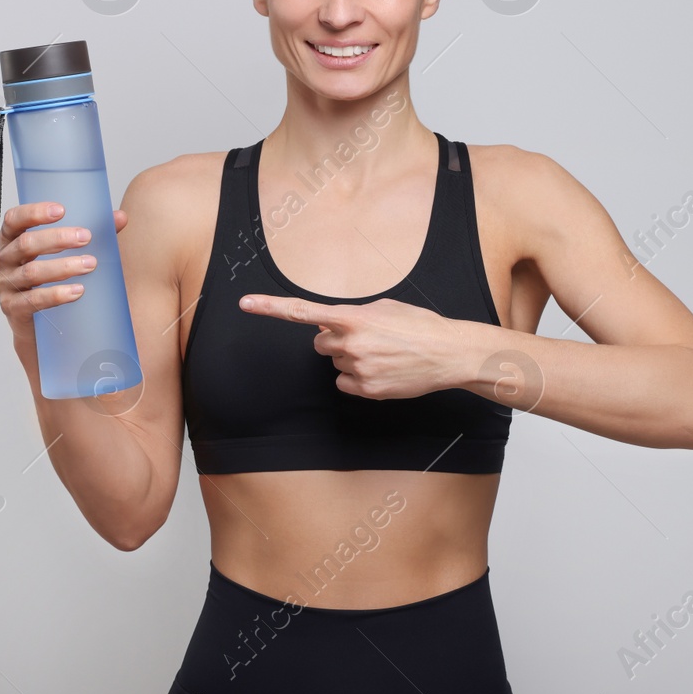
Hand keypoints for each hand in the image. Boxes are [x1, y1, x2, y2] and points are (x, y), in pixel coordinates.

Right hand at [0, 201, 126, 347]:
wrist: (38, 327)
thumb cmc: (51, 280)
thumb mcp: (64, 254)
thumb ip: (89, 235)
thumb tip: (120, 217)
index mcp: (11, 240)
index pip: (14, 219)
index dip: (34, 213)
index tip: (61, 210)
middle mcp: (4, 260)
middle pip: (26, 244)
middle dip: (57, 239)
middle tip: (86, 237)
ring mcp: (6, 286)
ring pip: (32, 272)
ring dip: (63, 266)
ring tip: (90, 264)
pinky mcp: (13, 308)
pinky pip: (33, 300)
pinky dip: (57, 294)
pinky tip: (78, 291)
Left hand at [239, 294, 470, 398]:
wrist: (447, 353)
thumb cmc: (418, 326)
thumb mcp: (385, 307)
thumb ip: (354, 314)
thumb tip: (336, 325)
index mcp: (352, 317)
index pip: (301, 312)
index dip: (270, 307)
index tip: (245, 303)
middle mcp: (350, 344)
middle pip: (319, 343)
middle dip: (335, 340)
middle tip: (365, 338)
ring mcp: (357, 369)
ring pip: (335, 363)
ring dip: (351, 358)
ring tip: (382, 353)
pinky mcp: (366, 390)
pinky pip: (345, 383)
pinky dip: (357, 378)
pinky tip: (380, 370)